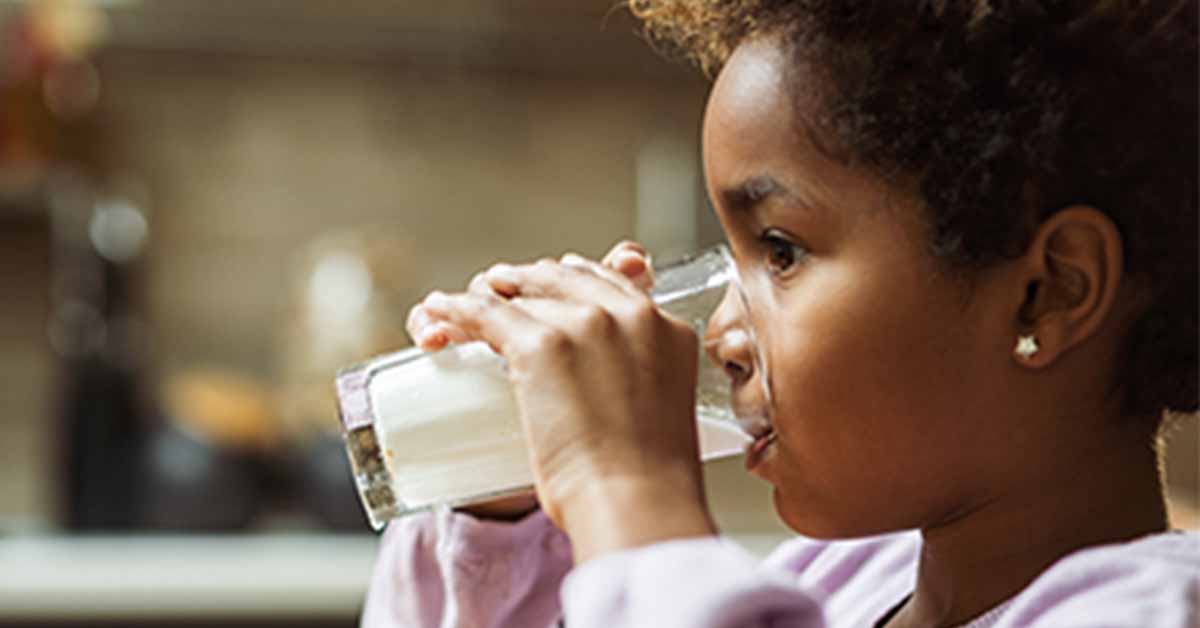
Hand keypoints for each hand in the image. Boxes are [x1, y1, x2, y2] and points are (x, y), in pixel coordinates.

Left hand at [409, 242, 714, 559]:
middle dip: (527, 286)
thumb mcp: (660, 412)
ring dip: (486, 297)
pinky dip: (454, 310)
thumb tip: (605, 392)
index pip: (609, 281)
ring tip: (461, 309)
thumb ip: (638, 384)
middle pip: (561, 277)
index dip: (569, 283)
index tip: (548, 293)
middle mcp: (628, 313)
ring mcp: (583, 323)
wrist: (636, 502)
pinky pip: (483, 311)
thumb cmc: (648, 480)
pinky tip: (439, 312)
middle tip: (502, 297)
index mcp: (666, 327)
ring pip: (519, 293)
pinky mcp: (539, 343)